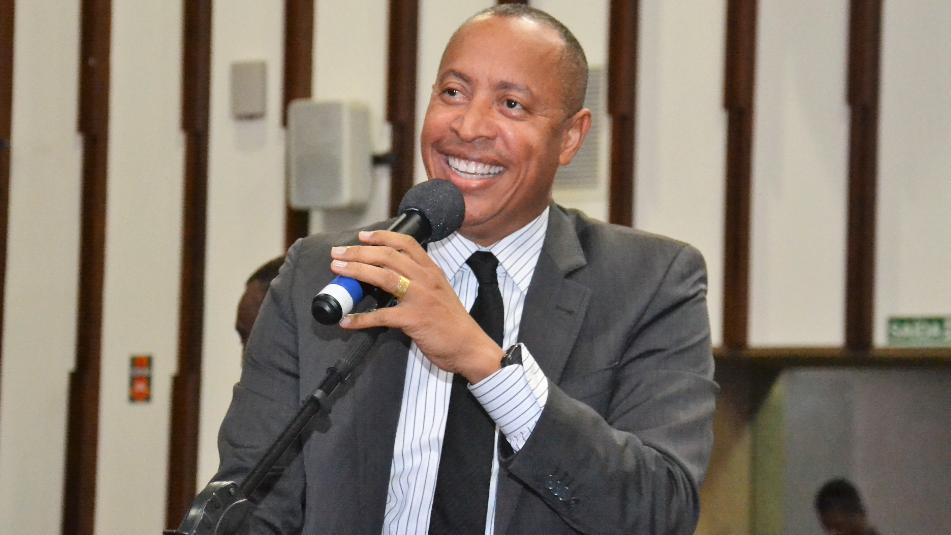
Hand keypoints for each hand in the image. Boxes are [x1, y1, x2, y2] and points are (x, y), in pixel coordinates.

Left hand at [330, 230, 502, 382]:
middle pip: (388, 256)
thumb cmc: (452, 322)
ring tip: (337, 269)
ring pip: (383, 277)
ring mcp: (420, 298)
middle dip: (359, 252)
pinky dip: (361, 318)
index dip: (382, 236)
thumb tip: (388, 278)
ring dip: (356, 271)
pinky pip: (381, 316)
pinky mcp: (414, 320)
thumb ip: (418, 281)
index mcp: (432, 271)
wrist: (469, 346)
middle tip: (338, 253)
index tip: (362, 236)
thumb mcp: (439, 292)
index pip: (406, 243)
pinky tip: (346, 320)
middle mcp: (426, 279)